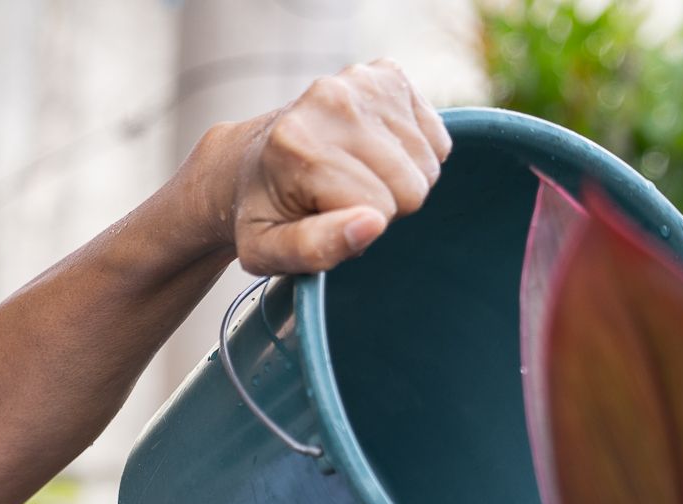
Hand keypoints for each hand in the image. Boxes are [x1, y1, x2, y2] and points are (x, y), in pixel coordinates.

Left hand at [216, 61, 452, 275]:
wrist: (246, 163)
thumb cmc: (261, 214)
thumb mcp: (267, 251)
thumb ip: (314, 248)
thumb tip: (371, 224)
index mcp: (297, 145)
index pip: (379, 211)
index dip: (358, 229)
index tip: (323, 217)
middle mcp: (331, 100)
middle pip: (412, 186)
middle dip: (382, 206)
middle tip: (339, 199)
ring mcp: (363, 80)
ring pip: (428, 164)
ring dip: (398, 182)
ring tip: (353, 177)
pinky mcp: (389, 73)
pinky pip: (437, 138)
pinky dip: (413, 156)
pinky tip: (373, 155)